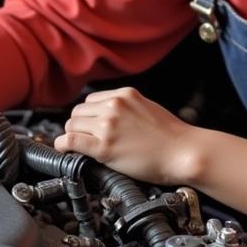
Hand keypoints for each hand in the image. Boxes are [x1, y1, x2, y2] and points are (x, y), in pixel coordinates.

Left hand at [54, 86, 199, 183]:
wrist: (183, 152)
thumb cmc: (170, 135)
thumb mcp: (146, 107)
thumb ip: (126, 107)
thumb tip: (107, 115)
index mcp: (124, 94)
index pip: (90, 101)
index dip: (87, 116)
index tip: (89, 127)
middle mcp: (114, 106)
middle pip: (78, 113)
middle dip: (79, 126)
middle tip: (85, 139)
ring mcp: (108, 126)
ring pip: (71, 126)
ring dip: (72, 136)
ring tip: (79, 147)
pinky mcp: (104, 147)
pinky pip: (70, 141)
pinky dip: (63, 146)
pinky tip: (65, 151)